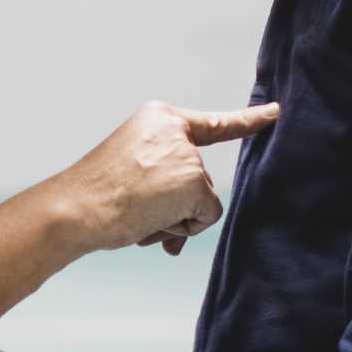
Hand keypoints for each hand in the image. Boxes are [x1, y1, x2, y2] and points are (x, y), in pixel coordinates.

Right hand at [66, 101, 279, 254]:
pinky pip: (205, 216)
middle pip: (200, 180)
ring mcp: (186, 155)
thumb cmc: (95, 195)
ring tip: (139, 212)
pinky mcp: (194, 180)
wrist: (76, 207)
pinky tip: (152, 219)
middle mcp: (175, 129)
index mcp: (158, 118)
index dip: (247, 120)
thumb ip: (164, 186)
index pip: (211, 123)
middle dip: (176, 206)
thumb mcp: (131, 170)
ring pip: (201, 201)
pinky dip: (182, 227)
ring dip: (173, 219)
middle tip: (138, 208)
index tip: (275, 112)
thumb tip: (179, 239)